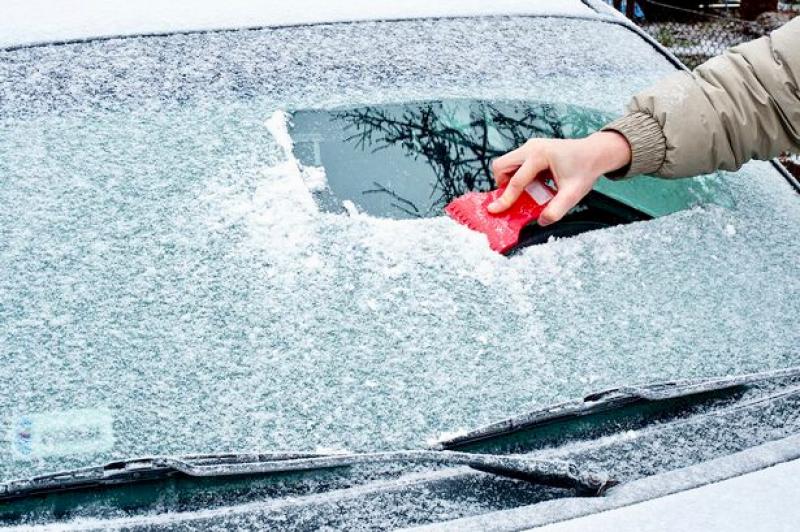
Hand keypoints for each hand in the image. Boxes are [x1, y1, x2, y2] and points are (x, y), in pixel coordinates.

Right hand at [487, 132, 631, 225]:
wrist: (595, 153)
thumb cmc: (585, 170)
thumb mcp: (573, 194)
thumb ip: (557, 209)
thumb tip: (542, 221)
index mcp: (540, 155)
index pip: (516, 180)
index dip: (505, 198)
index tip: (493, 210)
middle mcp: (531, 147)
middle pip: (501, 165)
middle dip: (503, 185)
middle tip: (514, 199)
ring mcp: (530, 146)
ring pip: (506, 164)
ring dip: (510, 180)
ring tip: (528, 192)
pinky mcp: (532, 149)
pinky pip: (515, 163)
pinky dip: (518, 176)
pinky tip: (536, 184)